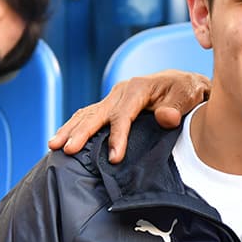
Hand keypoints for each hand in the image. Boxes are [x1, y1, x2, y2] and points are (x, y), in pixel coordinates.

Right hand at [48, 69, 209, 162]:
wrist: (185, 83)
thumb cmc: (187, 92)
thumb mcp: (188, 97)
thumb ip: (177, 108)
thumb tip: (166, 117)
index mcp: (139, 88)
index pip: (124, 115)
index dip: (118, 137)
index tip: (114, 158)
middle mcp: (122, 91)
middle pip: (97, 113)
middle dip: (81, 132)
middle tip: (66, 149)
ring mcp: (114, 97)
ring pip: (87, 113)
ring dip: (70, 129)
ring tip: (53, 145)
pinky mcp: (111, 105)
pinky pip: (89, 115)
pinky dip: (75, 126)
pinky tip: (62, 138)